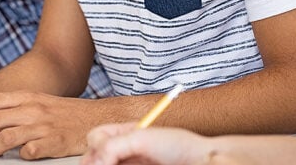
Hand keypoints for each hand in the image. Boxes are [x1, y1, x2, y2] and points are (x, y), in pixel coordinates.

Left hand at [0, 91, 99, 158]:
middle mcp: (32, 109)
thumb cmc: (64, 113)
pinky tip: (22, 155)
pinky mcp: (53, 143)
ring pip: (6, 137)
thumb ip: (12, 112)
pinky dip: (21, 155)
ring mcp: (42, 126)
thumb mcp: (36, 105)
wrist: (95, 119)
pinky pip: (29, 152)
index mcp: (26, 98)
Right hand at [83, 125, 247, 164]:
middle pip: (94, 157)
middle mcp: (123, 150)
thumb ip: (114, 145)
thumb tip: (95, 160)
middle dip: (96, 162)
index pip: (95, 137)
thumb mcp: (142, 138)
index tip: (106, 158)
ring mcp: (129, 164)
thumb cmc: (178, 145)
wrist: (201, 161)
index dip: (96, 146)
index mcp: (124, 133)